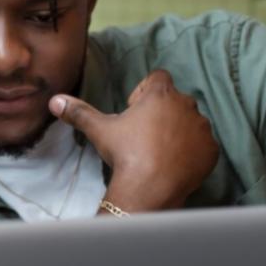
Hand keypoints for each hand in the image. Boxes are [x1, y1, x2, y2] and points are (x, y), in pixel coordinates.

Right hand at [49, 69, 218, 212]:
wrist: (150, 188)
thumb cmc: (126, 153)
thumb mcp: (100, 130)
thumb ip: (79, 112)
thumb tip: (54, 100)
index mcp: (161, 94)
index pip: (157, 77)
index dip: (144, 91)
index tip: (134, 111)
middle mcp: (186, 104)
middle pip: (174, 99)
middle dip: (162, 112)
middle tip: (144, 135)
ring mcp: (202, 127)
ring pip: (190, 122)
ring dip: (179, 130)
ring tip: (160, 151)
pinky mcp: (211, 149)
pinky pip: (203, 144)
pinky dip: (193, 151)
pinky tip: (176, 163)